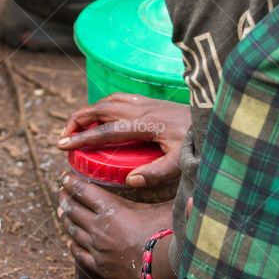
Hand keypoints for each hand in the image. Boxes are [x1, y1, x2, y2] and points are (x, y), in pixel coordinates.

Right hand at [57, 93, 189, 187]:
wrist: (217, 120)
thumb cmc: (199, 144)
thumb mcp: (181, 163)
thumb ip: (157, 172)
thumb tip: (130, 180)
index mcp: (145, 124)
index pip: (106, 130)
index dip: (81, 138)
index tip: (61, 145)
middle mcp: (143, 109)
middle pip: (100, 108)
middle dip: (77, 120)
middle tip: (63, 137)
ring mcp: (147, 103)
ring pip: (109, 100)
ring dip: (89, 111)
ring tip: (77, 126)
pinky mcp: (152, 103)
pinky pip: (121, 98)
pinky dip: (105, 105)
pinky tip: (103, 115)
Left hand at [59, 173, 175, 278]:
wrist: (164, 268)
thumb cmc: (167, 234)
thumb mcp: (165, 206)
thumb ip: (165, 191)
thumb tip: (175, 178)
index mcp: (111, 209)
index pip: (83, 191)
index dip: (71, 182)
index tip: (65, 177)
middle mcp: (98, 227)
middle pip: (73, 209)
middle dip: (65, 198)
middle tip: (62, 192)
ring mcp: (97, 248)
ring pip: (73, 230)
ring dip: (66, 219)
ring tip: (62, 211)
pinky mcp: (100, 266)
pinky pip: (79, 254)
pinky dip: (73, 244)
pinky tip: (70, 241)